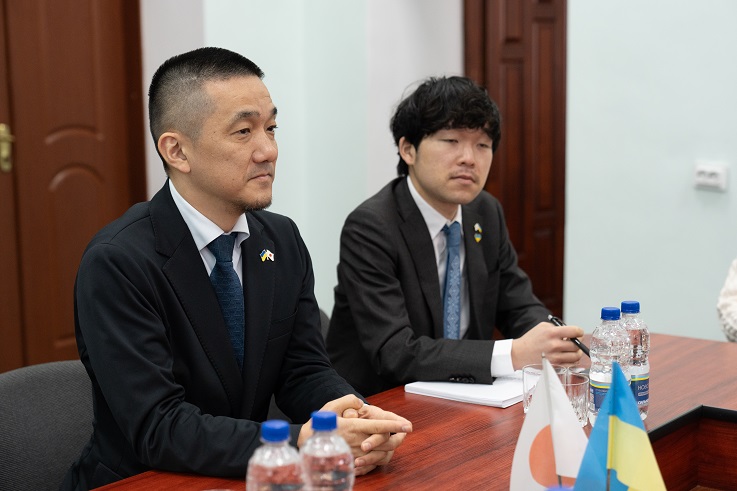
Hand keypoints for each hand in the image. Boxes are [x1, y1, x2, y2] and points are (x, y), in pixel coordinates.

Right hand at [297, 395, 411, 475]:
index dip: (394, 426)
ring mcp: (355, 454)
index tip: (407, 425)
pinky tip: (381, 449)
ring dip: (390, 446)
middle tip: (405, 431)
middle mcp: (356, 442)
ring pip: (380, 453)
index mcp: (353, 427)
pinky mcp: (352, 462)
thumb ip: (348, 401)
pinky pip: (371, 462)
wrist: (307, 443)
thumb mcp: (332, 407)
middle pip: (384, 441)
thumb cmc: (321, 424)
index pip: (378, 426)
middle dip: (397, 437)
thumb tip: (361, 403)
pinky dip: (379, 456)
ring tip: (396, 439)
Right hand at [511, 321, 584, 368]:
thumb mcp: (543, 326)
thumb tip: (572, 332)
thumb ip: (557, 327)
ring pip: (576, 356)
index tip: (578, 332)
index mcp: (552, 333)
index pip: (575, 331)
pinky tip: (568, 356)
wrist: (520, 353)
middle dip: (578, 342)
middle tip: (575, 341)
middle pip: (577, 345)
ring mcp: (554, 357)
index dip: (579, 331)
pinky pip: (571, 364)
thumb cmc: (532, 339)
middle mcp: (554, 345)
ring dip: (576, 352)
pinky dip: (572, 360)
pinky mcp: (554, 366)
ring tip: (572, 350)